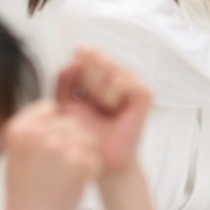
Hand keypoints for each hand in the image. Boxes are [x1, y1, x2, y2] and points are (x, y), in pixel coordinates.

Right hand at [1, 101, 100, 209]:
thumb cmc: (26, 192)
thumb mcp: (18, 154)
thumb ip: (35, 130)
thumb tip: (57, 107)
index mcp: (17, 128)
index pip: (51, 107)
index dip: (56, 127)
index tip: (48, 150)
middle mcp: (35, 132)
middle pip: (72, 122)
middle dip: (72, 143)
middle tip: (56, 170)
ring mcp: (57, 144)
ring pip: (88, 137)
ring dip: (83, 156)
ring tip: (64, 177)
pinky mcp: (77, 159)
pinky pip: (95, 156)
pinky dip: (90, 171)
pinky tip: (73, 185)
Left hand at [54, 49, 150, 174]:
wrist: (98, 156)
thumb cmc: (83, 132)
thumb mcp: (65, 102)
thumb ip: (65, 78)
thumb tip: (77, 56)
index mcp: (100, 75)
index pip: (86, 53)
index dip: (77, 67)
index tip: (75, 91)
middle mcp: (118, 75)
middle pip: (96, 57)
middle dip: (86, 77)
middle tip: (87, 99)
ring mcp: (133, 84)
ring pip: (110, 67)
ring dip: (98, 86)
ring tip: (100, 105)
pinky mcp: (144, 95)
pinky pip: (124, 80)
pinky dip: (112, 92)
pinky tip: (111, 106)